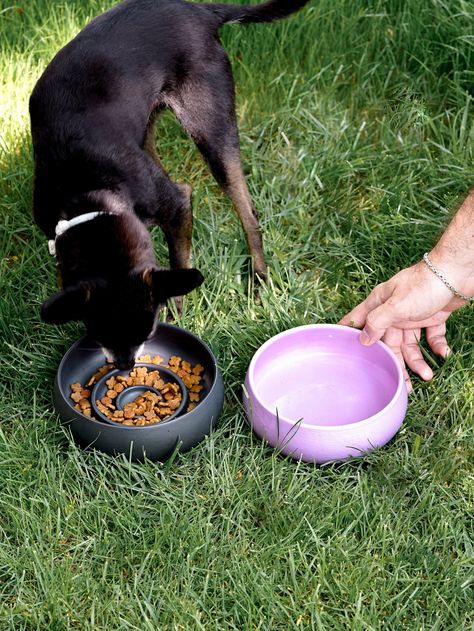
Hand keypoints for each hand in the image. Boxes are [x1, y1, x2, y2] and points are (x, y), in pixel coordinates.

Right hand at [339, 261, 465, 391]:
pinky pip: (431, 336)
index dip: (349, 333)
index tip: (341, 348)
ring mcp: (414, 314)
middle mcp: (394, 310)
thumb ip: (377, 322)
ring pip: (411, 343)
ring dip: (418, 360)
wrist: (458, 272)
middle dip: (395, 362)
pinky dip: (437, 346)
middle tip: (401, 382)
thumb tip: (363, 339)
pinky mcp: (433, 316)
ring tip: (427, 375)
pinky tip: (443, 354)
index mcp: (380, 303)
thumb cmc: (424, 285)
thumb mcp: (396, 306)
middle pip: (389, 341)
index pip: (358, 320)